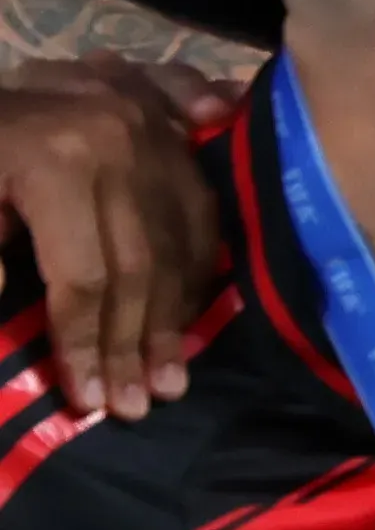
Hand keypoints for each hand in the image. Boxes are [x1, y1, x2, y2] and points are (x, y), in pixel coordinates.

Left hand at [0, 67, 230, 414]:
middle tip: (138, 405)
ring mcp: (154, 130)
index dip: (84, 342)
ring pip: (179, 243)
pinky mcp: (172, 124)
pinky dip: (199, 266)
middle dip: (135, 343)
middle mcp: (120, 142)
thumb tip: (8, 318)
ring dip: (176, 318)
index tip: (89, 402)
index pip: (83, 274)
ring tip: (170, 379)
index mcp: (57, 159)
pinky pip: (200, 208)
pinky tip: (189, 312)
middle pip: (140, 266)